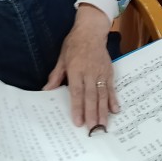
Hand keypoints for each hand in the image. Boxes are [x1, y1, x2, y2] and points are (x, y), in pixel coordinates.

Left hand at [43, 3, 119, 130]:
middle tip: (93, 130)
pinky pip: (112, 88)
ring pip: (102, 95)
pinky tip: (115, 111)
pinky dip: (113, 99)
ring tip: (103, 125)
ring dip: (103, 111)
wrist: (91, 31)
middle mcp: (89, 72)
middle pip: (91, 96)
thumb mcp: (61, 59)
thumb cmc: (73, 45)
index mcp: (75, 69)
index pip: (76, 92)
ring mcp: (101, 73)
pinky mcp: (109, 72)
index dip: (77, 107)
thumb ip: (56, 76)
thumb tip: (46, 90)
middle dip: (92, 114)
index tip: (78, 122)